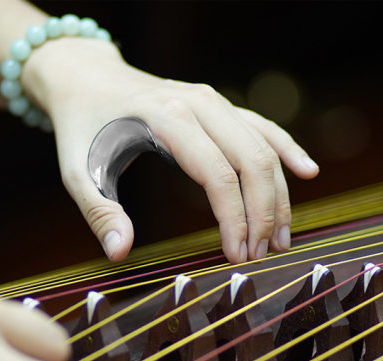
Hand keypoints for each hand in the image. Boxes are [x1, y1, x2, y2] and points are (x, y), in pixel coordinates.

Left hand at [23, 38, 318, 263]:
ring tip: (281, 237)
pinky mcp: (217, 105)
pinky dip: (286, 149)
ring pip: (263, 147)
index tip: (236, 256)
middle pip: (252, 161)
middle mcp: (199, 104)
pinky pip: (261, 126)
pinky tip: (307, 172)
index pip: (218, 176)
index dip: (234, 220)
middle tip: (262, 256)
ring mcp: (212, 101)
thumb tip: (119, 254)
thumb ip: (99, 211)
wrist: (86, 80)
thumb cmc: (81, 128)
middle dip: (263, 213)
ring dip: (278, 193)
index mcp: (168, 120)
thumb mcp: (77, 171)